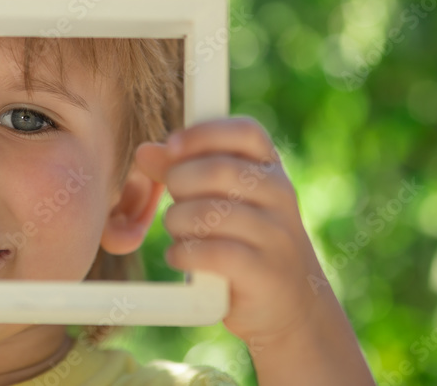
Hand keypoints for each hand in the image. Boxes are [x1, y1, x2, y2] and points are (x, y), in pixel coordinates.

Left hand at [135, 116, 325, 344]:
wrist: (291, 305)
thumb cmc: (243, 242)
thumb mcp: (220, 200)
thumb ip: (182, 171)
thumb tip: (145, 151)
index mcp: (270, 169)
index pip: (244, 131)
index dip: (203, 133)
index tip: (172, 146)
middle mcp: (281, 195)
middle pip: (216, 170)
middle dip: (179, 183)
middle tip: (176, 204)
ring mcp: (276, 234)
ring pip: (205, 213)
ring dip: (177, 224)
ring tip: (180, 235)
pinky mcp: (264, 272)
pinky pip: (208, 252)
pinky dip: (182, 254)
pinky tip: (182, 258)